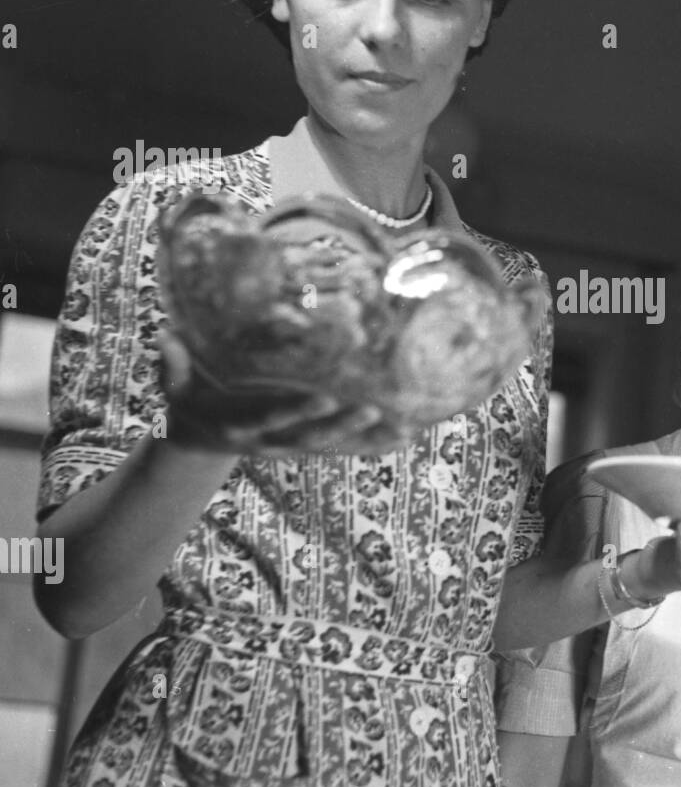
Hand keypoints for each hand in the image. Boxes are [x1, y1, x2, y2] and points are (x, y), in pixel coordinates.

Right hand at [158, 329, 406, 455]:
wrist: (201, 439)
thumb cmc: (190, 399)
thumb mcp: (175, 386)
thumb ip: (172, 365)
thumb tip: (166, 336)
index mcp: (241, 424)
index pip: (272, 417)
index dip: (298, 409)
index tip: (326, 396)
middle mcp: (271, 441)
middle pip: (311, 435)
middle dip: (343, 424)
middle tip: (374, 408)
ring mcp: (292, 447)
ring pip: (334, 446)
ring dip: (369, 439)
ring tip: (405, 429)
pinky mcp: (308, 447)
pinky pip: (346, 449)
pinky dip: (375, 445)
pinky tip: (408, 436)